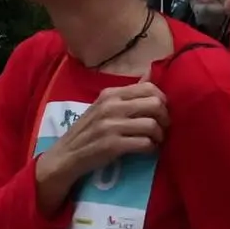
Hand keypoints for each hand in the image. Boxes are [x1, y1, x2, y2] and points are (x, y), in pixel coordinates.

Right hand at [34, 80, 167, 204]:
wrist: (65, 156)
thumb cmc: (88, 132)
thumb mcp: (103, 106)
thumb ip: (127, 94)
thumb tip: (151, 72)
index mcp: (110, 94)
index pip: (149, 88)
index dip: (162, 101)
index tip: (160, 113)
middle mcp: (110, 106)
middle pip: (155, 104)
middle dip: (165, 118)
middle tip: (162, 128)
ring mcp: (111, 125)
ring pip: (152, 125)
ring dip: (159, 136)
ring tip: (155, 141)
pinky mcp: (112, 145)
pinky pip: (145, 143)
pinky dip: (151, 148)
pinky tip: (147, 150)